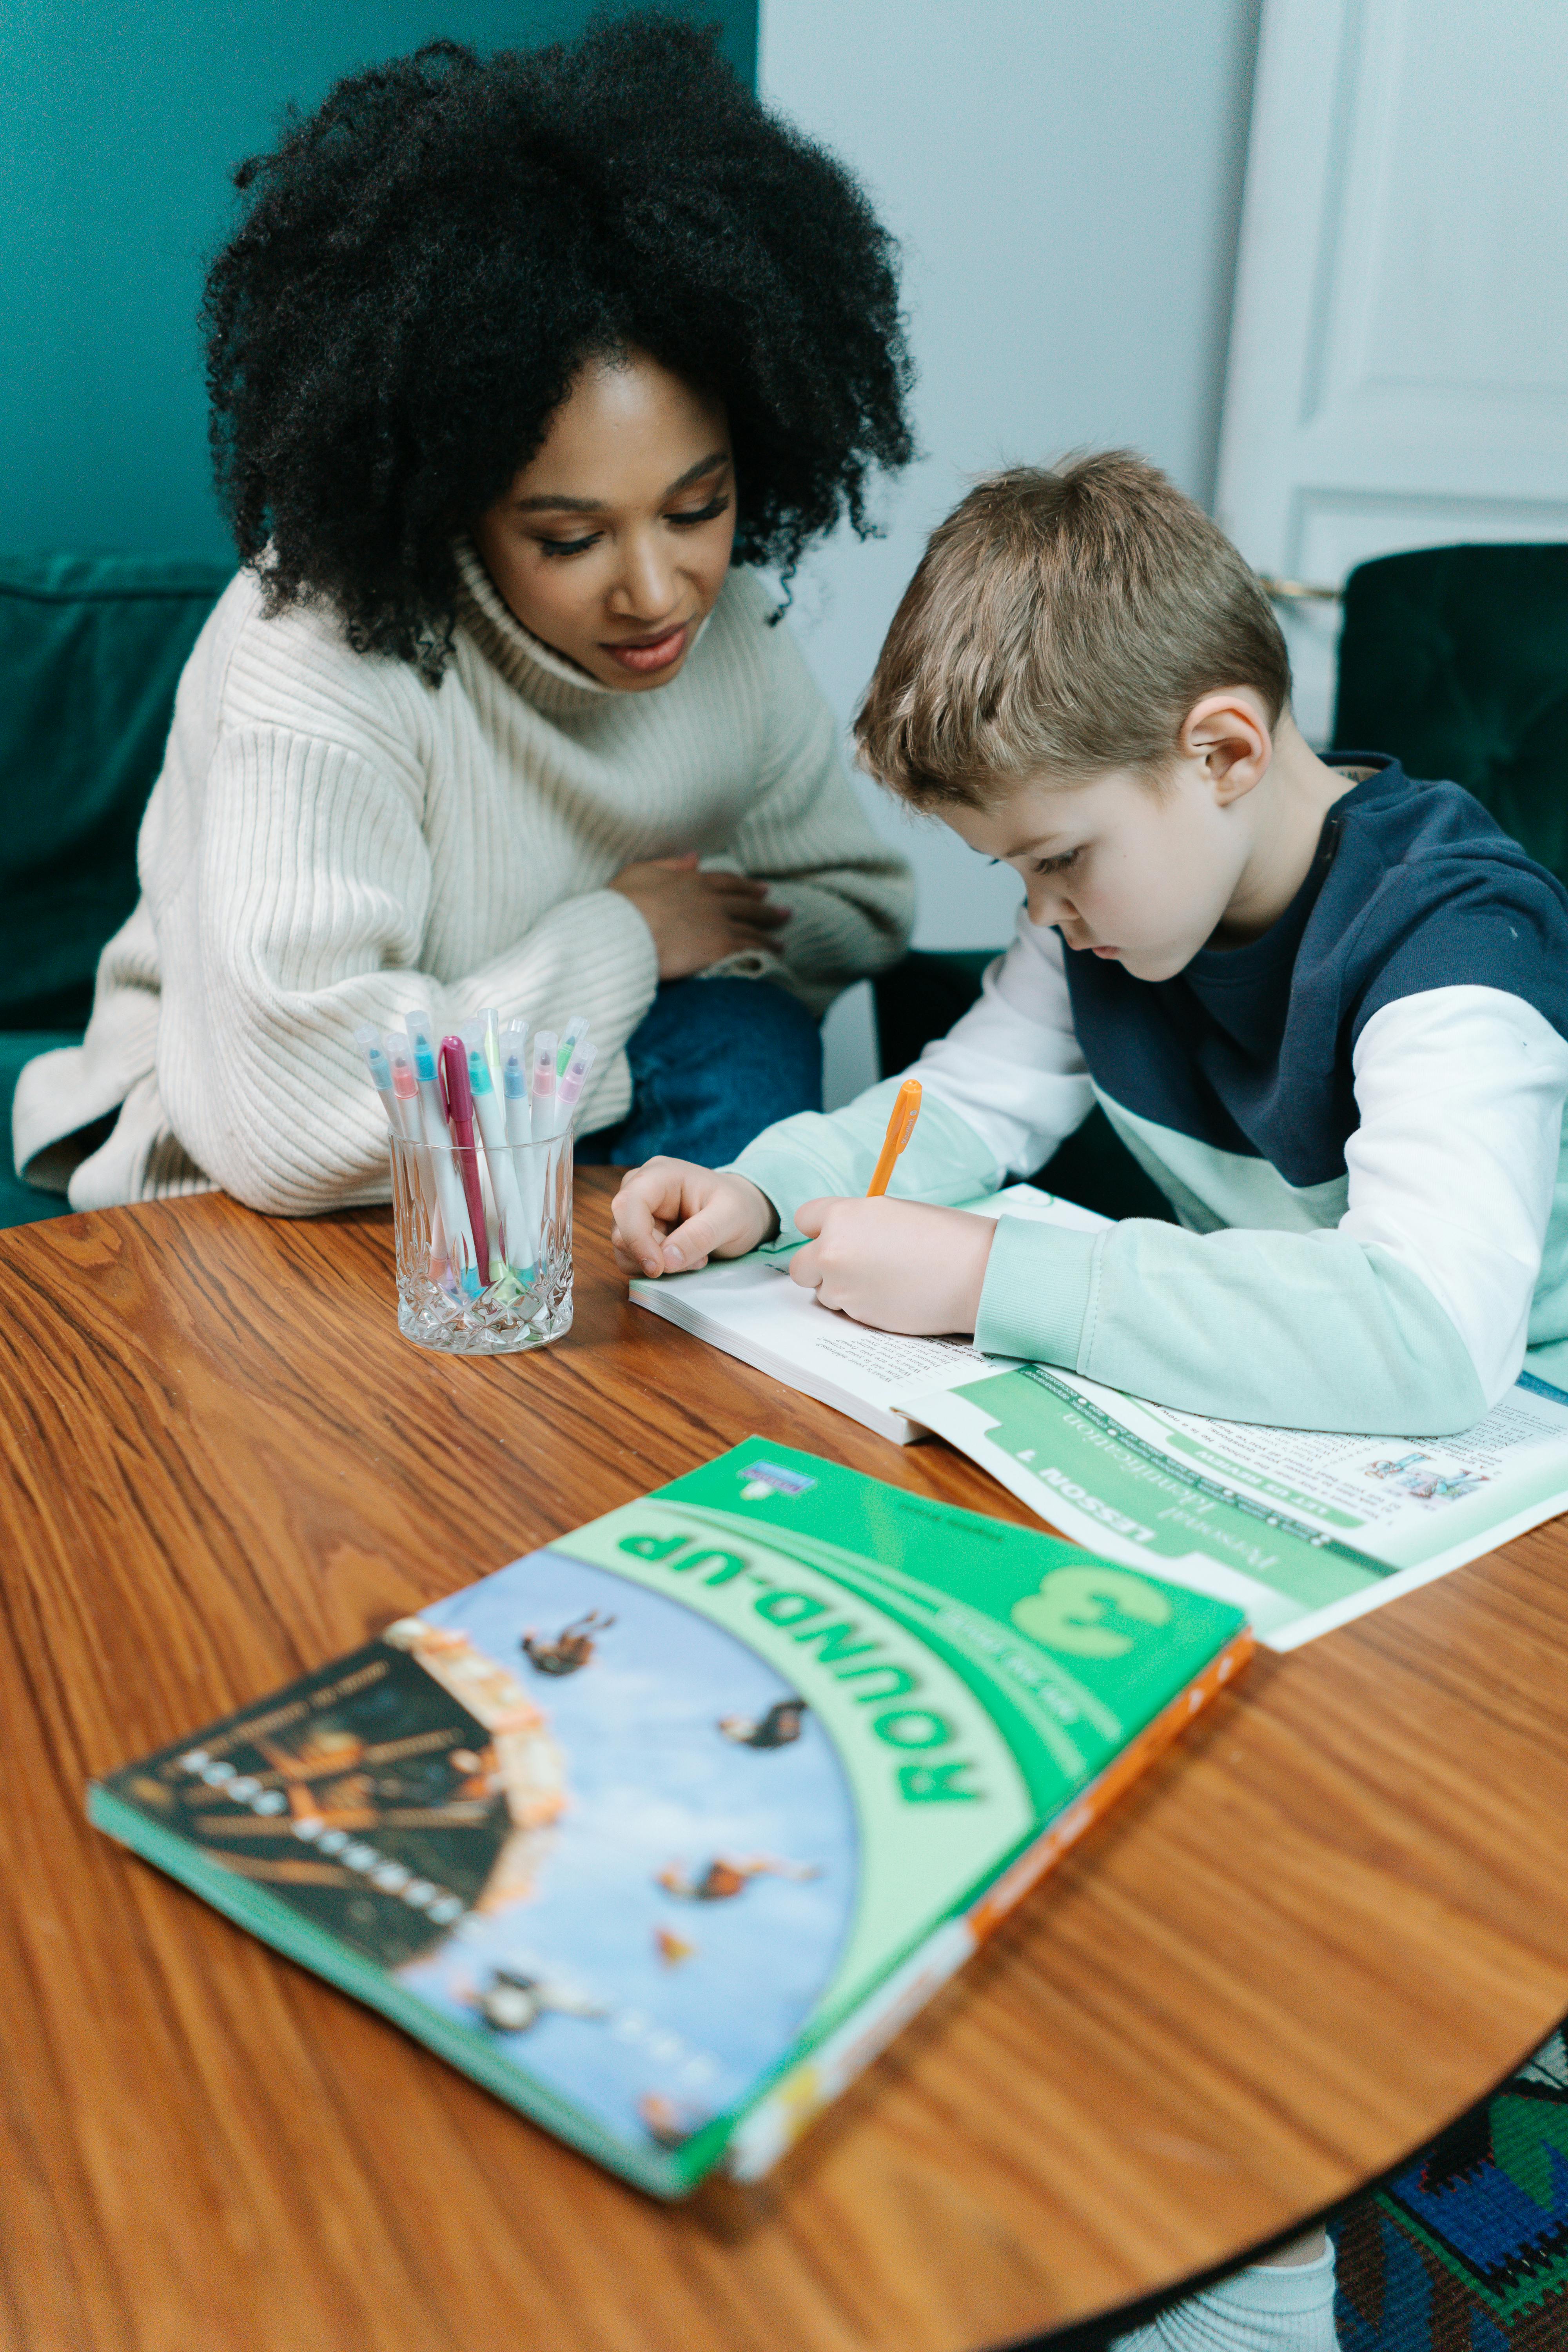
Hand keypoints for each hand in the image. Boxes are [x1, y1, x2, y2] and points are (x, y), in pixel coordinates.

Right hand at [609, 853, 790, 980]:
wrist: (622, 931)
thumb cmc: (620, 904)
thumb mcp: (638, 872)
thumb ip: (668, 865)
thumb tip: (695, 858)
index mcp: (692, 882)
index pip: (727, 882)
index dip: (746, 886)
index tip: (762, 889)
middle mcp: (710, 901)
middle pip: (746, 904)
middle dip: (766, 909)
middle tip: (783, 912)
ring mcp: (717, 924)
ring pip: (751, 929)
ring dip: (769, 935)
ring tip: (782, 942)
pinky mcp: (719, 949)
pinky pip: (748, 950)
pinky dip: (763, 954)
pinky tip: (772, 959)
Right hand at [612, 1157, 778, 1276]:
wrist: (745, 1211)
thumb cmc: (739, 1206)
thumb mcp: (732, 1218)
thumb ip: (700, 1236)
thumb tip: (666, 1260)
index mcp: (660, 1174)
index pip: (628, 1204)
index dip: (636, 1239)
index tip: (658, 1268)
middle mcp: (640, 1189)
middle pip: (622, 1230)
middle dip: (655, 1255)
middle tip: (697, 1259)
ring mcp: (637, 1212)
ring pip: (624, 1249)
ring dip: (658, 1264)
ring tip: (696, 1257)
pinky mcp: (639, 1232)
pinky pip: (633, 1259)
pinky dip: (657, 1267)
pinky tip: (685, 1257)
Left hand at [789, 1197, 995, 1333]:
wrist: (975, 1274)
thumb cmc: (944, 1236)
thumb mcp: (892, 1213)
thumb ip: (858, 1224)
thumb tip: (841, 1235)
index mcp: (843, 1215)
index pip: (804, 1219)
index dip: (820, 1230)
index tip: (834, 1236)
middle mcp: (833, 1250)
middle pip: (800, 1264)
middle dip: (820, 1267)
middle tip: (852, 1267)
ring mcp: (842, 1286)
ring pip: (823, 1291)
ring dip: (842, 1289)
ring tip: (883, 1281)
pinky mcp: (857, 1316)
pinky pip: (845, 1311)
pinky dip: (861, 1306)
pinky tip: (892, 1296)